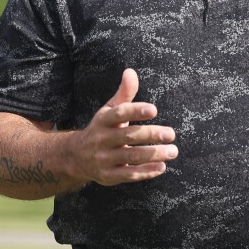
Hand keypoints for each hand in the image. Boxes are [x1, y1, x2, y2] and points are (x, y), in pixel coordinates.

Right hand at [72, 68, 177, 185]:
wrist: (76, 157)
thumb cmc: (102, 129)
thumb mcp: (109, 110)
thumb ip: (124, 93)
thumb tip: (131, 71)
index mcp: (103, 120)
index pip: (119, 114)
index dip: (136, 111)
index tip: (154, 110)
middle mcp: (101, 139)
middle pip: (128, 136)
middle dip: (151, 134)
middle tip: (171, 134)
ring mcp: (103, 159)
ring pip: (131, 157)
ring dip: (154, 154)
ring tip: (172, 151)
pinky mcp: (108, 176)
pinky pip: (129, 175)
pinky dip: (146, 171)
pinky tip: (162, 166)